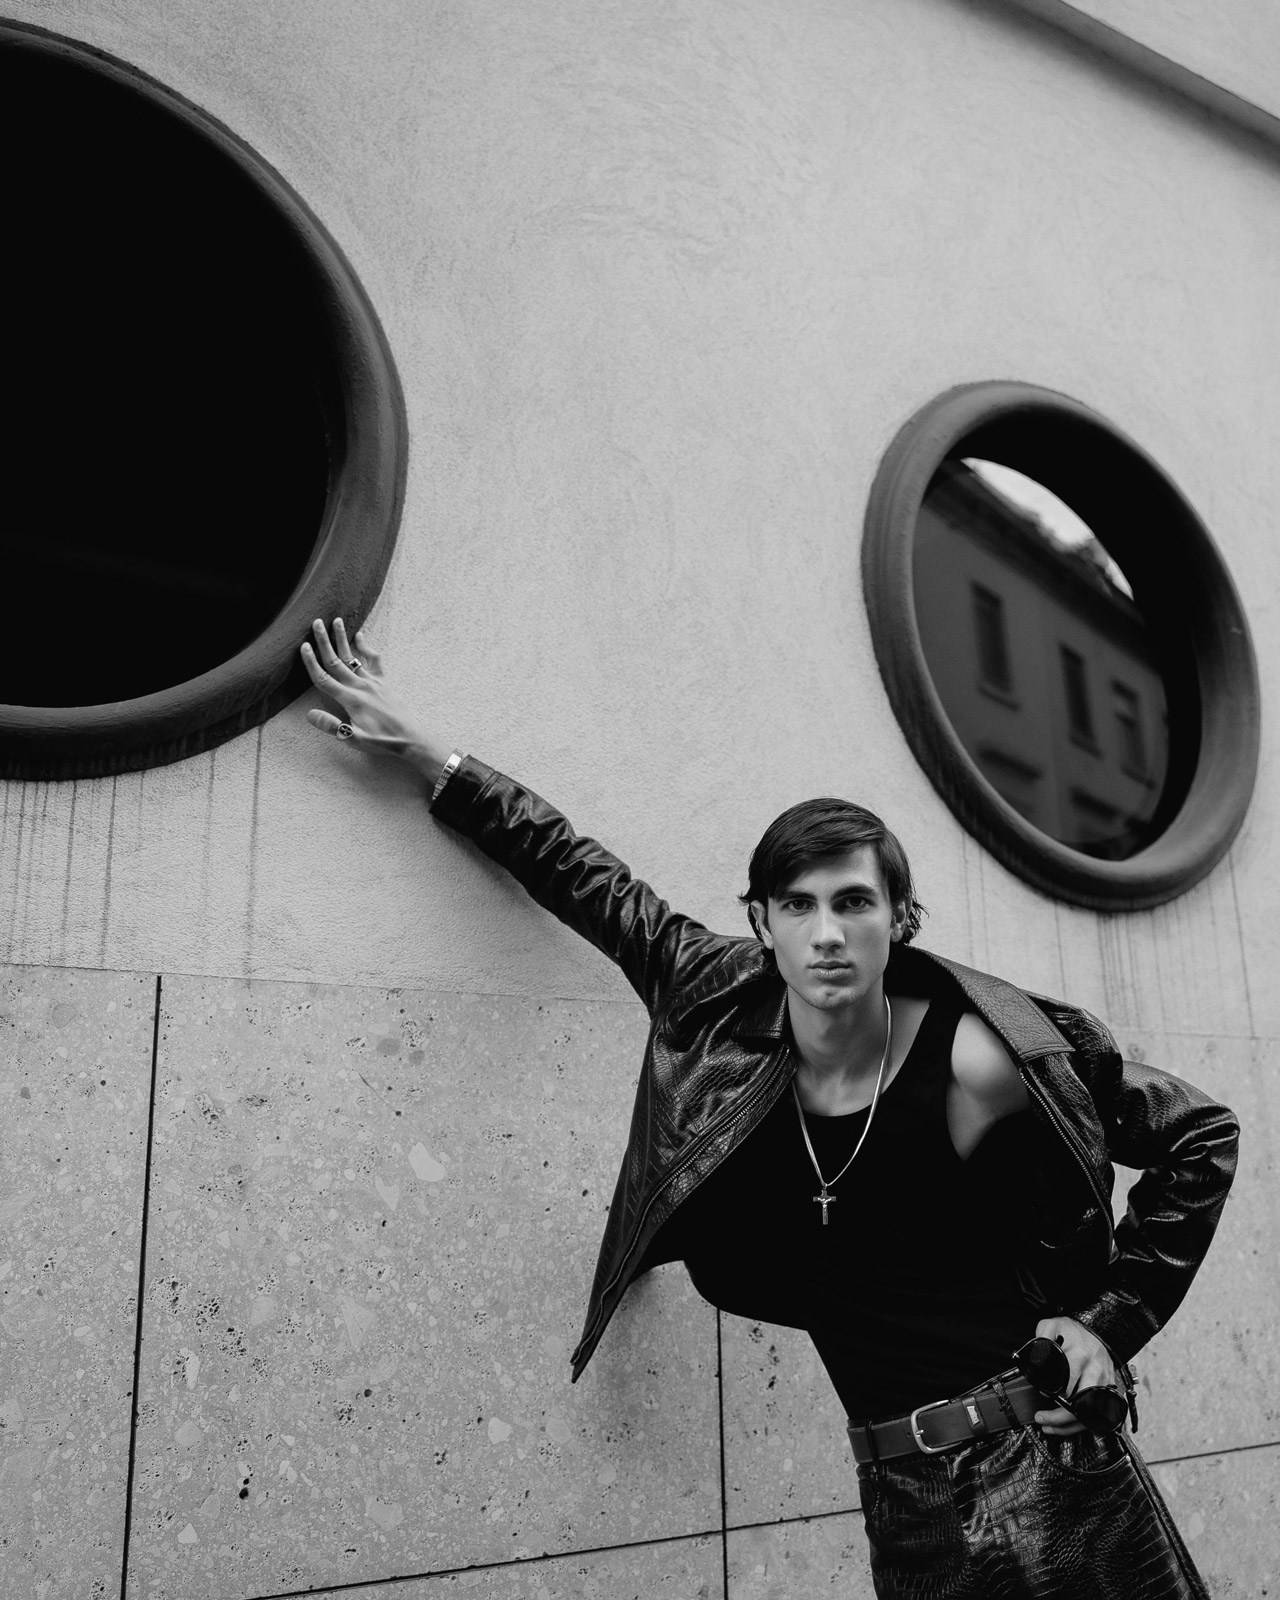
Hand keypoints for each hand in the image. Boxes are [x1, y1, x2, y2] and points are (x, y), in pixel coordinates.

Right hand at [300, 617, 452, 785]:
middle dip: (324, 641)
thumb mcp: (355, 739)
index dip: (311, 663)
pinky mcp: (384, 682)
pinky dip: (367, 648)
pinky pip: (375, 661)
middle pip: (336, 661)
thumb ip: (332, 726)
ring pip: (352, 657)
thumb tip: (310, 714)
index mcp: (350, 699)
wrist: (410, 737)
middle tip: (316, 622)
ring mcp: (373, 682)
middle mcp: (360, 686)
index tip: (303, 646)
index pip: (324, 678)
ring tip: (336, 621)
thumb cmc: (382, 741)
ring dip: (343, 639)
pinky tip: (360, 637)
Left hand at [1032, 1315, 1118, 1436]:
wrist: (1097, 1329)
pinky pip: (1099, 1415)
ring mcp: (1105, 1382)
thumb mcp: (1052, 1325)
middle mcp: (1095, 1371)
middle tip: (1041, 1417)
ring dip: (1069, 1425)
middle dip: (1059, 1416)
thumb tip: (1032, 1360)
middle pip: (1080, 1404)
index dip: (1053, 1395)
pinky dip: (1083, 1425)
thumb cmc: (1072, 1330)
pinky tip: (1068, 1426)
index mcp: (1081, 1355)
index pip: (1067, 1384)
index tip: (1041, 1396)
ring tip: (1050, 1426)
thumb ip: (1040, 1338)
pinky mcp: (1110, 1390)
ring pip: (1090, 1414)